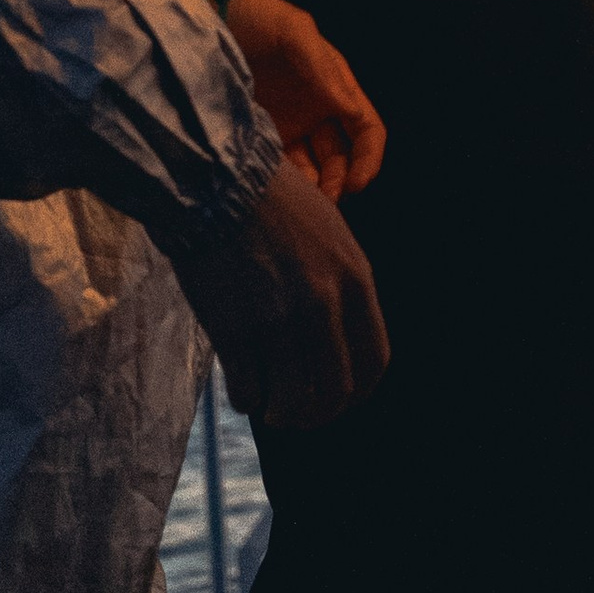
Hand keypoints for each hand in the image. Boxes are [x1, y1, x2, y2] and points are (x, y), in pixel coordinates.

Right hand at [176, 163, 389, 429]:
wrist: (217, 178)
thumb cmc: (273, 199)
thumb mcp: (330, 231)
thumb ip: (341, 282)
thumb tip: (341, 335)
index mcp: (354, 277)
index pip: (375, 360)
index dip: (359, 391)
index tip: (341, 399)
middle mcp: (323, 302)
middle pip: (336, 390)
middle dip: (319, 413)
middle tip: (300, 414)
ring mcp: (278, 318)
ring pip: (292, 400)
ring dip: (282, 414)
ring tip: (271, 409)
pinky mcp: (235, 328)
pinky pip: (248, 391)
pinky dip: (247, 400)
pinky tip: (243, 391)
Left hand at [222, 0, 385, 200]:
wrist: (203, 19)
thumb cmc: (253, 15)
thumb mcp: (294, 31)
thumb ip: (322, 69)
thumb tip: (351, 110)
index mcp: (334, 84)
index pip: (366, 127)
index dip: (369, 157)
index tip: (356, 183)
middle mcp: (316, 108)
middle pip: (342, 155)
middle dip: (341, 180)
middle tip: (325, 201)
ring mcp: (288, 123)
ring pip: (314, 167)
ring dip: (316, 188)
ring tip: (303, 203)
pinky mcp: (259, 135)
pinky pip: (282, 167)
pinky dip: (288, 184)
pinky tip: (281, 193)